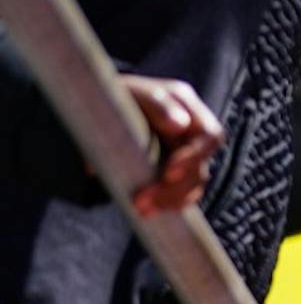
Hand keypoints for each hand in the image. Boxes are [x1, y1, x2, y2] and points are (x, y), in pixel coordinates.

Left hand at [121, 75, 223, 214]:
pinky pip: (184, 193)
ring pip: (194, 184)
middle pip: (202, 166)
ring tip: (143, 209)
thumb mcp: (130, 92)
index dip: (194, 158)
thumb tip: (179, 124)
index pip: (209, 136)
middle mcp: (190, 129)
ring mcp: (184, 151)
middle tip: (145, 201)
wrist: (88, 108)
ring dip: (171, 200)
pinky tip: (153, 211)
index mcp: (185, 105)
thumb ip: (156, 103)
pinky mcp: (175, 170)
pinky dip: (172, 204)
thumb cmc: (110, 95)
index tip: (168, 174)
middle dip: (177, 188)